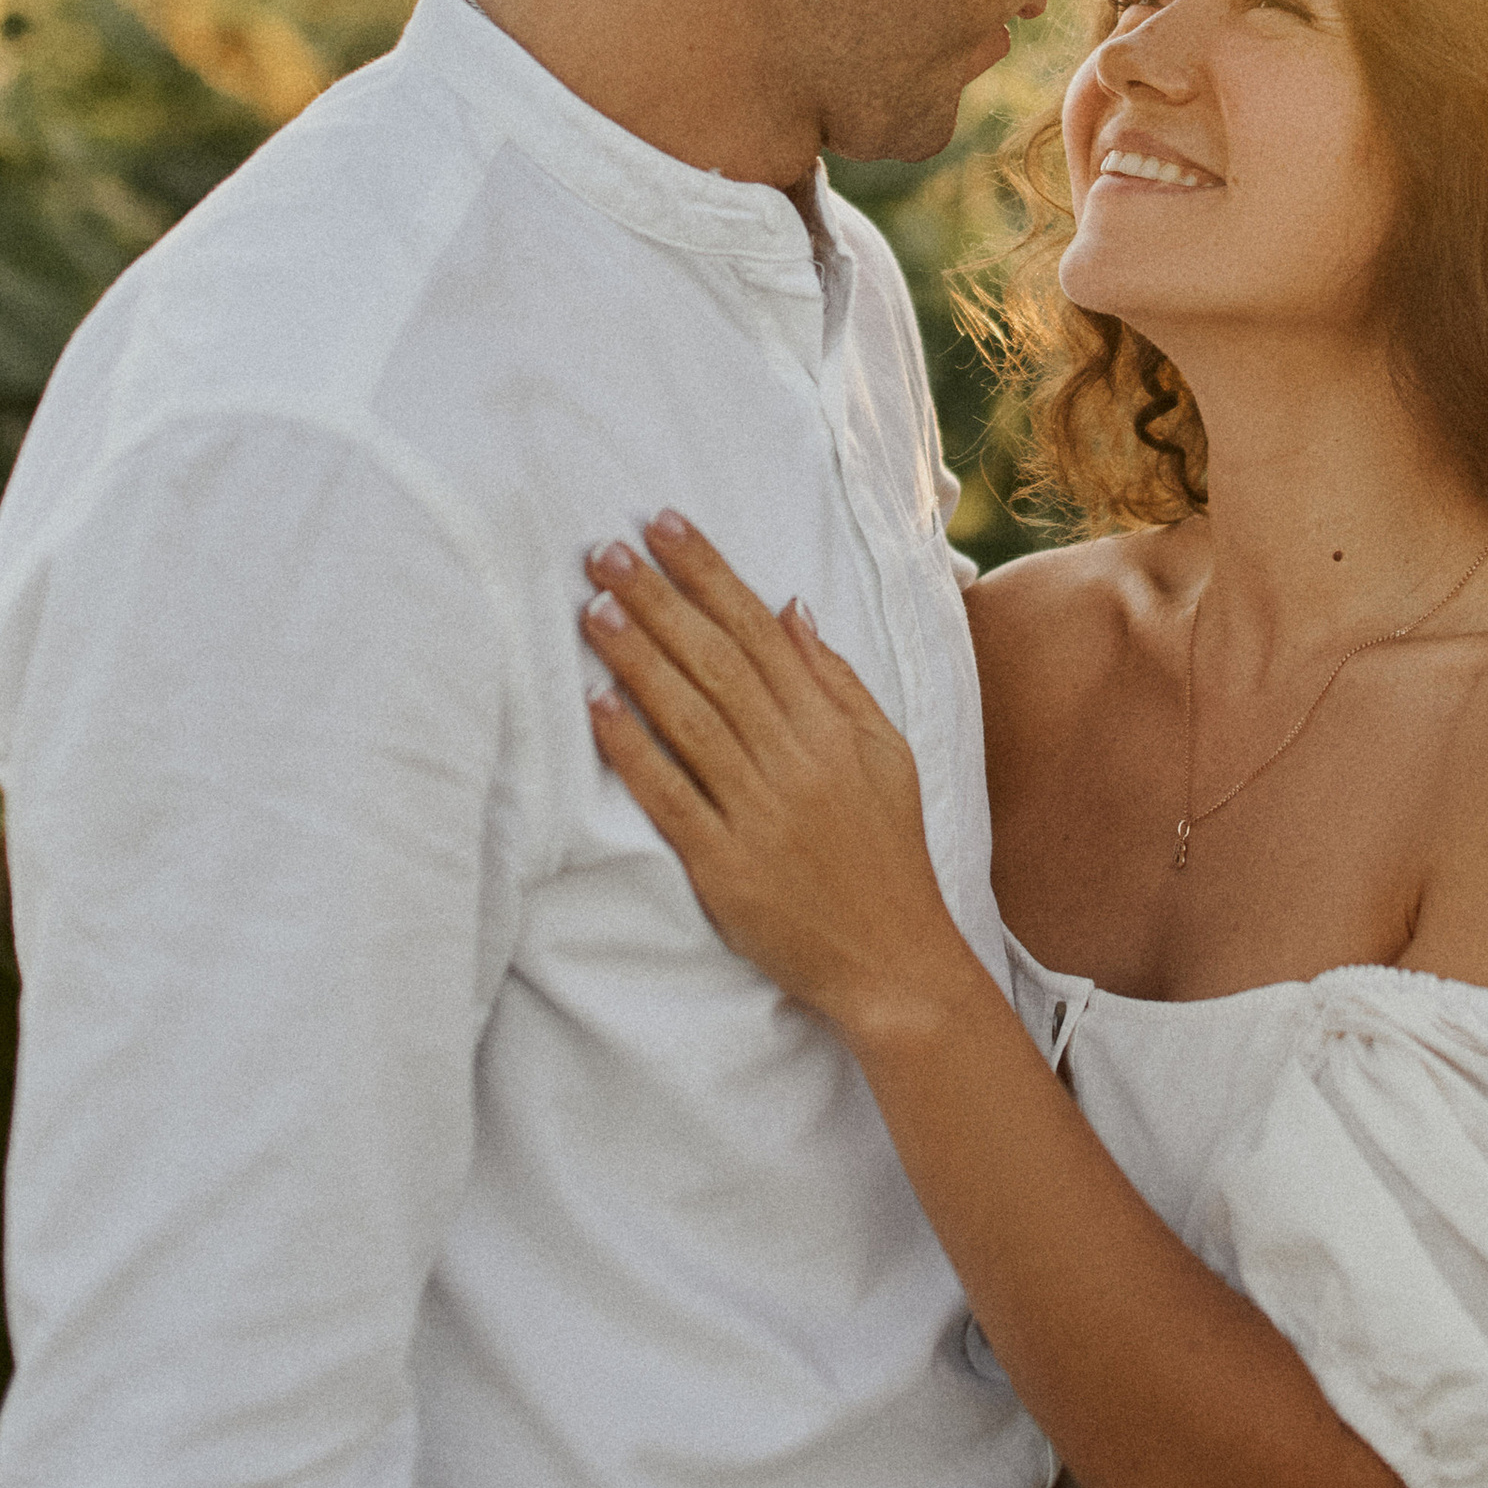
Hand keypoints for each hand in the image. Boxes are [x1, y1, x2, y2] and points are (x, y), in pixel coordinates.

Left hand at [582, 515, 980, 1046]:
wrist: (895, 961)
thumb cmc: (888, 854)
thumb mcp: (886, 756)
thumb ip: (837, 681)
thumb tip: (790, 608)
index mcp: (832, 729)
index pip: (761, 631)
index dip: (709, 574)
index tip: (663, 526)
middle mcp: (796, 762)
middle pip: (718, 663)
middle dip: (659, 600)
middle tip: (604, 550)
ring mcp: (760, 814)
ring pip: (691, 719)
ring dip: (638, 659)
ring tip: (592, 609)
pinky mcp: (727, 868)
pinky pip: (672, 798)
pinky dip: (634, 751)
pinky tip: (597, 708)